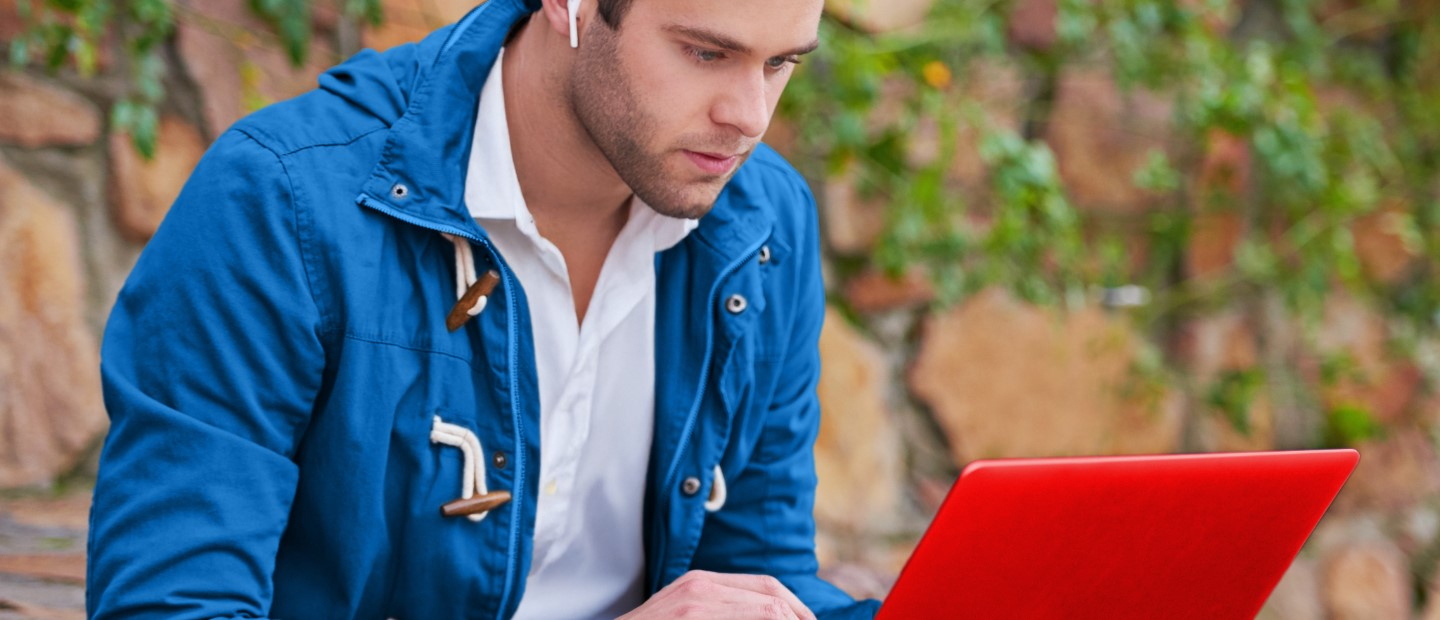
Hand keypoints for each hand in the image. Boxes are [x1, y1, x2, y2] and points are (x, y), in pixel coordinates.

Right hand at [618, 570, 817, 619]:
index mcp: (703, 583)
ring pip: (769, 613)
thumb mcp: (684, 614)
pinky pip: (750, 619)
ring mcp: (696, 605)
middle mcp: (702, 588)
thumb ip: (721, 612)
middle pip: (775, 600)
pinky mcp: (690, 617)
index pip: (769, 588)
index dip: (798, 610)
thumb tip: (771, 616)